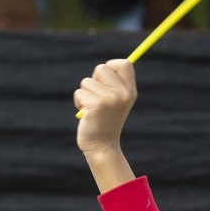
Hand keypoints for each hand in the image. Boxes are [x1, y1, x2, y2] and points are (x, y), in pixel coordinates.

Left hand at [75, 59, 138, 192]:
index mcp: (130, 92)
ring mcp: (110, 99)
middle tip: (97, 97)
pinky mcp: (96, 105)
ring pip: (87, 82)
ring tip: (92, 109)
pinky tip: (86, 114)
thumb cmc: (106, 122)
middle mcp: (123, 94)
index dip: (111, 67)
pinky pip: (79, 93)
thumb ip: (113, 85)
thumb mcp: (116, 102)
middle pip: (102, 68)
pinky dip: (79, 102)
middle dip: (94, 80)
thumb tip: (105, 66)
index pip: (125, 63)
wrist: (103, 147)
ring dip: (85, 94)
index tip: (105, 80)